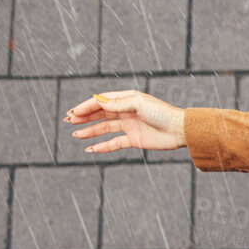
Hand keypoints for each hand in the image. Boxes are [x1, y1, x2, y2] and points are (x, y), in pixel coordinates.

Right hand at [63, 90, 187, 153]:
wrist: (180, 130)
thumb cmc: (162, 113)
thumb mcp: (138, 104)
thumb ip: (117, 104)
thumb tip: (97, 102)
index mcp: (127, 99)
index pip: (101, 102)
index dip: (86, 107)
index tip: (73, 112)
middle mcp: (126, 112)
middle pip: (100, 114)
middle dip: (84, 117)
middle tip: (68, 121)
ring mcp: (129, 126)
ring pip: (104, 129)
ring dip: (90, 131)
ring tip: (76, 135)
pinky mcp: (134, 140)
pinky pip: (114, 143)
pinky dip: (103, 146)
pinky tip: (91, 149)